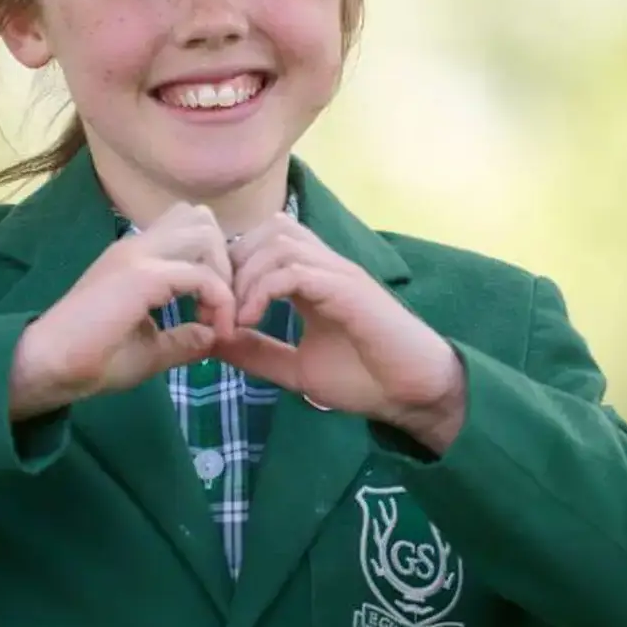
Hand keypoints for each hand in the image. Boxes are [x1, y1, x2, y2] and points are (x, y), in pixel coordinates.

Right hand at [9, 203, 233, 418]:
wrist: (48, 367)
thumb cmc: (91, 360)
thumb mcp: (150, 348)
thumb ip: (183, 338)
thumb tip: (214, 335)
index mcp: (137, 256)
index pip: (190, 230)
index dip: (215, 267)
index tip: (215, 317)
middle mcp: (137, 245)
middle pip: (201, 219)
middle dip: (224, 260)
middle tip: (219, 307)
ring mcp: (137, 255)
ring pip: (203, 231)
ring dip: (222, 272)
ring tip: (217, 315)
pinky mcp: (140, 275)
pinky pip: (199, 274)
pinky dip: (219, 299)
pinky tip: (216, 330)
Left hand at [214, 214, 466, 451]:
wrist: (414, 396)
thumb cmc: (365, 379)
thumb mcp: (296, 368)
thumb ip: (258, 352)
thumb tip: (213, 340)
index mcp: (312, 278)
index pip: (262, 243)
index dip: (229, 268)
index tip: (211, 311)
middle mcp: (325, 265)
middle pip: (267, 230)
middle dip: (232, 264)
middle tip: (217, 309)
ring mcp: (338, 272)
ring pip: (278, 241)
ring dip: (245, 276)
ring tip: (234, 318)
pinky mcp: (348, 288)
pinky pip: (296, 270)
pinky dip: (264, 289)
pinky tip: (250, 320)